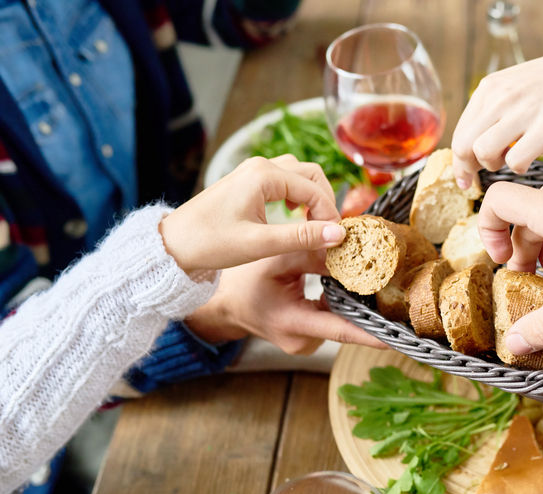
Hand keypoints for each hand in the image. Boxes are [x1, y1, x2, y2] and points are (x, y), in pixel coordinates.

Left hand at [158, 155, 345, 271]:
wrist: (173, 245)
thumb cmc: (209, 243)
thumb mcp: (260, 244)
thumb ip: (302, 237)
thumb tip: (338, 234)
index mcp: (264, 175)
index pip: (314, 189)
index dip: (330, 215)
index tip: (335, 240)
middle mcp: (260, 166)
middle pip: (311, 173)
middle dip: (325, 201)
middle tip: (328, 231)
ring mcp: (252, 172)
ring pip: (299, 174)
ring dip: (312, 196)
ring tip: (314, 224)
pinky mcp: (247, 182)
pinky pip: (284, 180)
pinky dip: (297, 195)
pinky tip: (294, 215)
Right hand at [184, 251, 385, 353]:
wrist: (224, 306)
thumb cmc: (243, 282)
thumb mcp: (274, 259)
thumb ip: (311, 253)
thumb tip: (347, 245)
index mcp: (291, 323)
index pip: (340, 330)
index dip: (371, 335)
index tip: (397, 337)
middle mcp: (300, 340)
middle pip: (345, 327)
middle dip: (370, 316)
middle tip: (400, 305)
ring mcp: (303, 344)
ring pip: (338, 323)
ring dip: (353, 306)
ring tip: (374, 288)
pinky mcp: (305, 340)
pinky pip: (330, 323)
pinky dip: (339, 308)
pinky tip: (348, 291)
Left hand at [451, 46, 542, 187]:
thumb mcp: (516, 85)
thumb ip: (493, 106)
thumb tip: (472, 138)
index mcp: (489, 88)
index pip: (460, 132)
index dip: (459, 160)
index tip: (465, 175)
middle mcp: (500, 98)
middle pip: (464, 146)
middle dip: (468, 169)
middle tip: (478, 180)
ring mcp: (521, 113)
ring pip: (483, 153)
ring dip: (493, 166)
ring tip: (508, 161)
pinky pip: (514, 161)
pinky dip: (518, 168)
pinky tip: (528, 161)